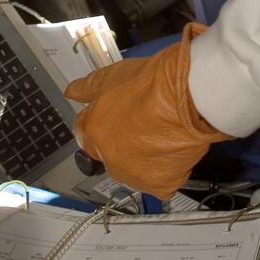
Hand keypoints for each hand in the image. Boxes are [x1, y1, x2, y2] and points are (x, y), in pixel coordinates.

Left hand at [65, 24, 230, 198]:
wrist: (188, 96)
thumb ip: (87, 88)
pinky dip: (165, 170)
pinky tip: (172, 150)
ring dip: (142, 158)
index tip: (117, 116)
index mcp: (93, 132)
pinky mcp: (159, 184)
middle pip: (110, 154)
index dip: (103, 121)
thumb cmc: (154, 83)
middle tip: (143, 123)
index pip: (87, 134)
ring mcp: (134, 174)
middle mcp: (109, 158)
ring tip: (161, 134)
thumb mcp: (112, 75)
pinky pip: (159, 182)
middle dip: (122, 141)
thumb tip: (72, 92)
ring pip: (134, 170)